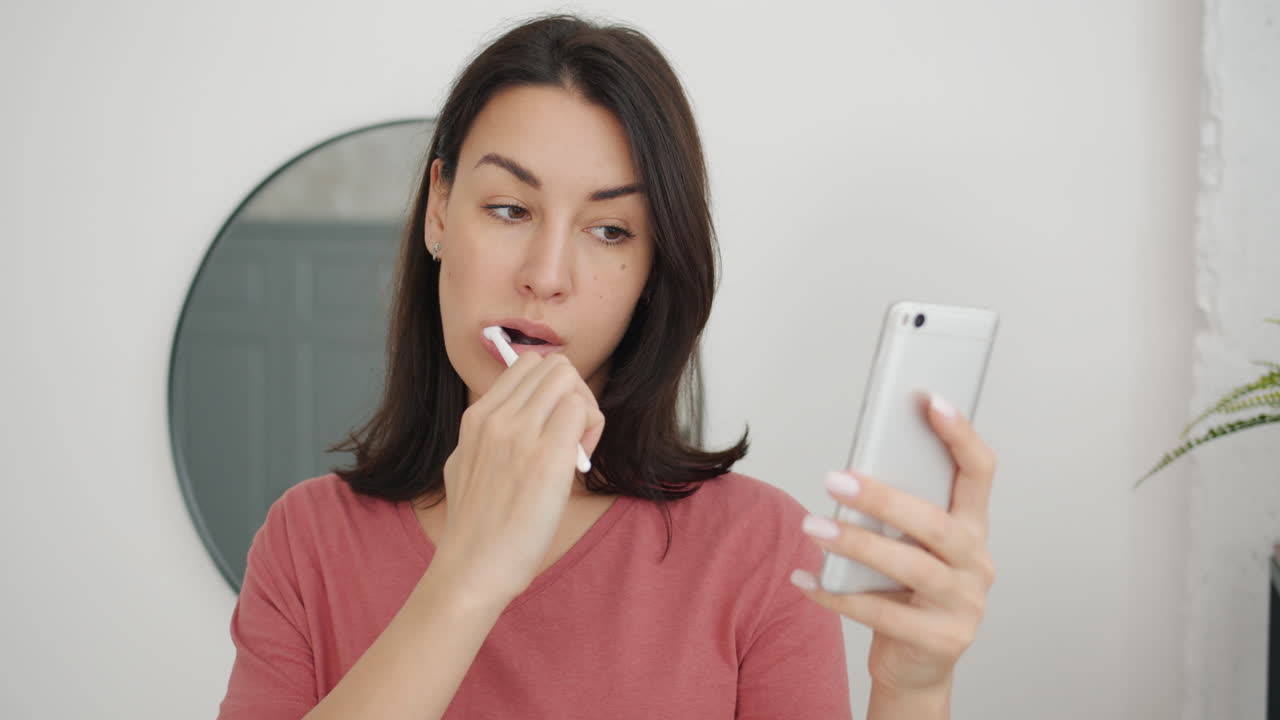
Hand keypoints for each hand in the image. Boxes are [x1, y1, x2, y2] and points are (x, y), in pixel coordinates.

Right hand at [431, 352, 604, 603]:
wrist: (472, 568)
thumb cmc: (477, 526)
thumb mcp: (465, 463)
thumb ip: (489, 433)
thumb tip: (522, 413)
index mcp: (476, 417)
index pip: (527, 364)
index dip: (550, 391)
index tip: (551, 426)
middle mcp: (497, 417)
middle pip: (553, 365)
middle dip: (572, 393)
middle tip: (572, 436)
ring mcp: (520, 434)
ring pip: (569, 379)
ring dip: (584, 409)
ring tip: (575, 450)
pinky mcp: (546, 458)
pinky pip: (582, 411)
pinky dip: (591, 431)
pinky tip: (578, 464)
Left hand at [791, 393, 995, 694]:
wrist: (916, 666)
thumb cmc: (907, 593)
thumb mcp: (910, 547)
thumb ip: (898, 513)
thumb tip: (851, 472)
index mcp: (972, 528)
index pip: (980, 472)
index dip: (960, 436)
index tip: (931, 401)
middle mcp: (977, 563)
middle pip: (937, 524)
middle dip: (884, 499)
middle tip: (835, 480)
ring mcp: (965, 604)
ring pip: (911, 567)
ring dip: (857, 544)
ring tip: (813, 527)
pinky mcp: (942, 640)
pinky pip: (883, 614)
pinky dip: (838, 595)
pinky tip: (805, 581)